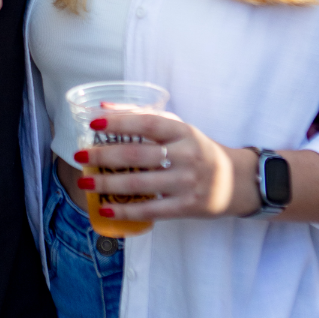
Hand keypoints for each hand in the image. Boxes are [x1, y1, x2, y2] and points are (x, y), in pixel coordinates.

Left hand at [73, 110, 259, 222]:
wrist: (238, 182)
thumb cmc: (201, 151)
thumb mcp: (180, 129)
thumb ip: (145, 117)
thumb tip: (103, 107)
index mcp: (184, 132)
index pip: (148, 123)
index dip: (120, 121)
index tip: (94, 123)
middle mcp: (186, 155)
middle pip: (137, 154)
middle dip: (104, 155)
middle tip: (80, 156)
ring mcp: (186, 183)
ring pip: (139, 183)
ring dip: (107, 183)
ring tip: (85, 181)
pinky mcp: (186, 206)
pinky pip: (151, 210)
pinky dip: (125, 210)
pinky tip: (106, 208)